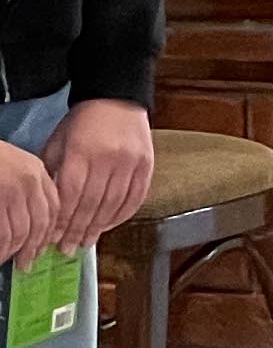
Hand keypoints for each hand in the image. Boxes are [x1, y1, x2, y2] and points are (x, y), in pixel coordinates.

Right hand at [0, 148, 51, 269]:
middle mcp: (30, 180)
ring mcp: (13, 190)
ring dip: (16, 251)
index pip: (54, 206)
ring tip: (8, 261)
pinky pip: (5, 233)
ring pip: (23, 231)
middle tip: (27, 263)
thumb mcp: (13, 166)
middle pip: (42, 222)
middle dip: (35, 247)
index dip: (50, 230)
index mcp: (37, 170)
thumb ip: (27, 188)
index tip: (44, 247)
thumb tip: (32, 225)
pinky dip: (3, 249)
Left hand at [41, 101, 150, 250]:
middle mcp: (108, 159)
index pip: (71, 196)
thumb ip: (54, 174)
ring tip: (87, 242)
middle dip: (78, 230)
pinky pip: (136, 197)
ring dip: (99, 227)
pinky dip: (122, 215)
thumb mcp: (58, 144)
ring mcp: (130, 162)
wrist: (116, 99)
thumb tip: (51, 210)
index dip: (62, 221)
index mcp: (82, 153)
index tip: (53, 238)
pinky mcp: (146, 164)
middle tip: (68, 248)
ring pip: (114, 204)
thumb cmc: (82, 123)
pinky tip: (110, 225)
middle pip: (92, 204)